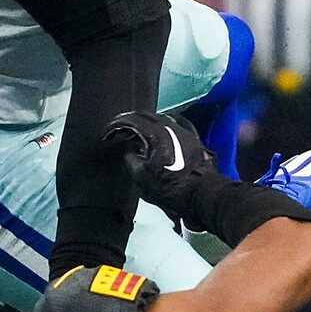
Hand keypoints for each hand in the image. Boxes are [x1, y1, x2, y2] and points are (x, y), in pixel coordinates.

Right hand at [102, 111, 217, 228]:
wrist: (200, 195)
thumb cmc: (173, 188)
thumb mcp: (141, 177)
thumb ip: (130, 159)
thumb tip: (129, 151)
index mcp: (157, 133)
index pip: (133, 120)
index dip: (118, 124)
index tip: (110, 130)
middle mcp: (172, 126)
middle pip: (147, 116)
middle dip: (131, 121)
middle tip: (119, 128)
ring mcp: (184, 131)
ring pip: (160, 119)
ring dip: (146, 123)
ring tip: (136, 133)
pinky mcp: (192, 139)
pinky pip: (174, 126)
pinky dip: (161, 128)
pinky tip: (158, 135)